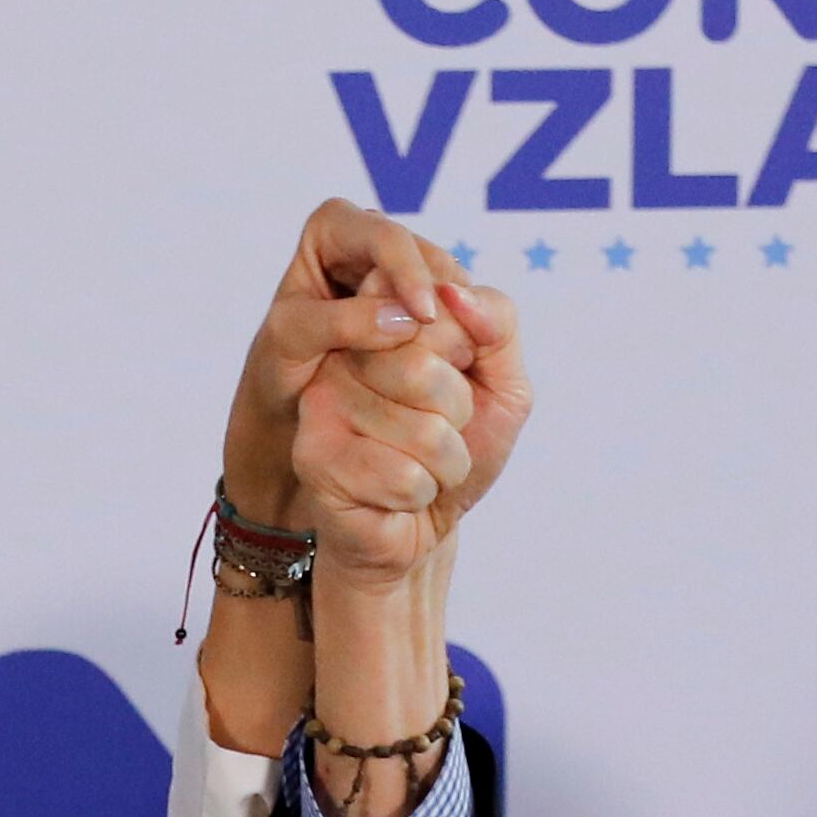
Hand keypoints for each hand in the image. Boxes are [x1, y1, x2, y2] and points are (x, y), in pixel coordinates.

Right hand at [221, 201, 530, 538]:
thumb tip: (454, 292)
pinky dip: (421, 494)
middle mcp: (341, 352)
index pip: (438, 307)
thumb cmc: (460, 448)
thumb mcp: (502, 382)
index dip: (466, 353)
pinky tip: (397, 496)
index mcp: (383, 318)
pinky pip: (403, 476)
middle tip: (438, 432)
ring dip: (446, 463)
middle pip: (424, 369)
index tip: (457, 375)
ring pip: (424, 431)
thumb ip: (496, 324)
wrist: (425, 525)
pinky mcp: (315, 457)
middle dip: (457, 416)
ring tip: (420, 466)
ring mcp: (322, 404)